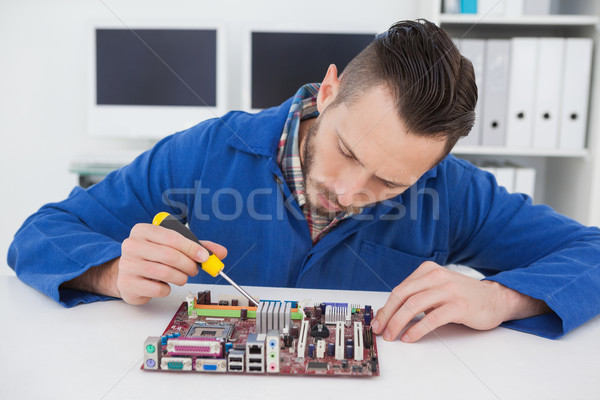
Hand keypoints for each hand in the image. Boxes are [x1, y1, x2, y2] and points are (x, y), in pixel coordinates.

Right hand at [116, 223, 226, 304]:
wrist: (128, 274)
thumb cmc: (154, 257)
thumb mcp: (174, 246)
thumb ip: (198, 247)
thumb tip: (221, 252)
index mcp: (143, 230)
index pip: (172, 238)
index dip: (192, 248)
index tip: (204, 257)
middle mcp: (132, 245)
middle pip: (170, 256)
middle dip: (188, 265)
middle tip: (194, 270)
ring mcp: (127, 265)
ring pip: (165, 273)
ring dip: (181, 277)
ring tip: (182, 277)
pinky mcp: (127, 284)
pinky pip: (157, 288)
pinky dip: (167, 289)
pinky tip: (165, 284)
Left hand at [371, 261, 548, 342]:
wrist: (496, 298)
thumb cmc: (463, 296)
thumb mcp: (437, 290)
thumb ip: (417, 296)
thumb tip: (389, 312)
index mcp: (428, 271)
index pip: (400, 289)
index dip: (386, 306)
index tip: (377, 321)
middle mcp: (437, 277)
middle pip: (403, 295)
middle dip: (388, 314)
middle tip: (381, 330)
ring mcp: (448, 290)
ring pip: (414, 305)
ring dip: (399, 322)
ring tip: (393, 336)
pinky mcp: (459, 305)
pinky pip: (432, 318)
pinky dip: (417, 329)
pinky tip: (410, 337)